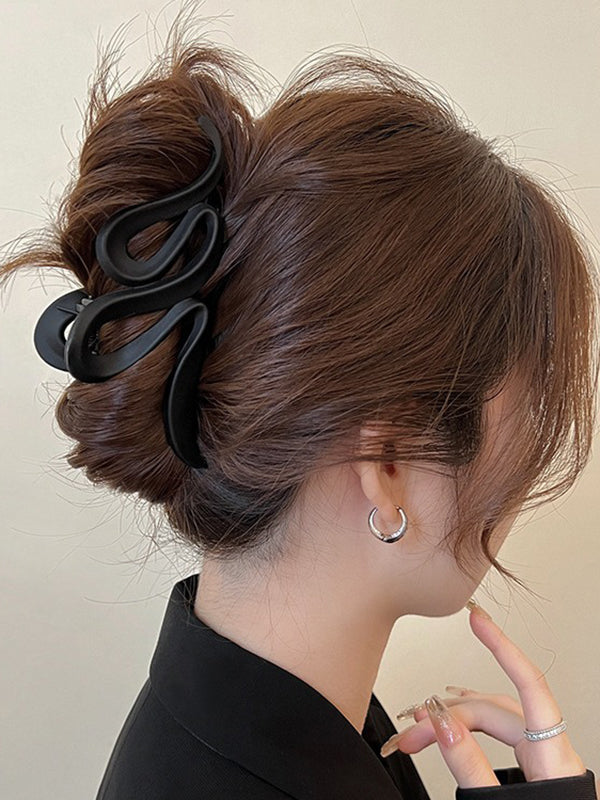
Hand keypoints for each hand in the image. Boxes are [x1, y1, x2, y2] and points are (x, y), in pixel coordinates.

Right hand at [381, 602, 587, 789]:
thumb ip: (468, 766)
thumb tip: (439, 721)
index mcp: (556, 762)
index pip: (529, 686)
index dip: (502, 647)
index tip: (478, 619)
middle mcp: (554, 755)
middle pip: (496, 711)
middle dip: (447, 715)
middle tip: (410, 731)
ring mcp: (546, 764)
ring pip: (496, 722)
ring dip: (455, 721)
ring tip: (420, 726)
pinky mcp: (536, 773)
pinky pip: (501, 736)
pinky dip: (471, 729)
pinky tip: (453, 724)